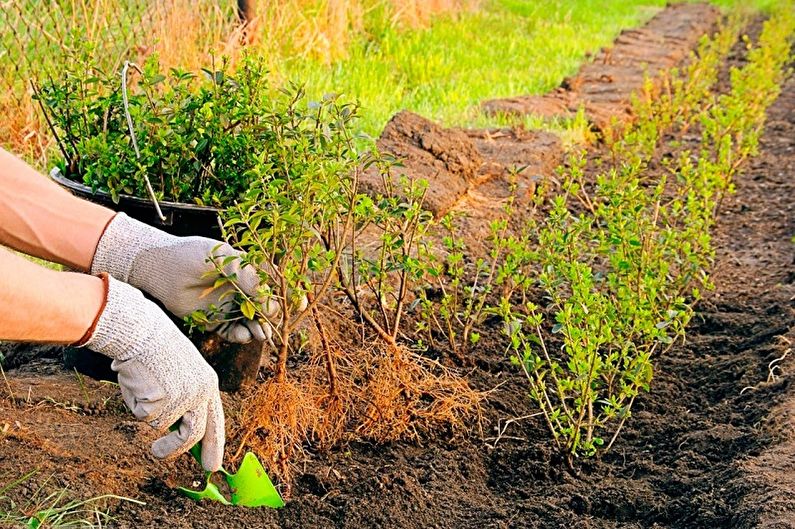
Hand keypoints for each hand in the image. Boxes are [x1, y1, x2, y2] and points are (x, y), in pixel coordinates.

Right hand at [80, 275, 224, 470]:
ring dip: (148, 415)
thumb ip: (183, 400)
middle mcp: (201, 393)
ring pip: (162, 426)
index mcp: (208, 383)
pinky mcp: (162, 401)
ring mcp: (183, 398)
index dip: (214, 444)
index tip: (213, 465)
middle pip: (194, 434)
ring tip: (141, 392)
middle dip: (176, 450)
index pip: (215, 421)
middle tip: (158, 453)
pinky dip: (136, 404)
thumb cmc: (155, 349)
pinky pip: (144, 416)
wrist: (141, 330)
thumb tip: (175, 431)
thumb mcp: (180, 373)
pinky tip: (137, 382)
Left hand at [91, 213, 275, 342]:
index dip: (287, 296)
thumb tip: (271, 302)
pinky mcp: (213, 321)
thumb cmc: (191, 256)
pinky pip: (232, 332)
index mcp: (246, 271)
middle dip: (274, 318)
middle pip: (265, 308)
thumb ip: (249, 279)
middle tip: (276, 325)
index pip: (273, 285)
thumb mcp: (225, 261)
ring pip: (251, 322)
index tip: (299, 305)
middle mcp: (239, 289)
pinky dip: (241, 336)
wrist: (157, 268)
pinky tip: (244, 335)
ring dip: (260, 329)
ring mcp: (227, 306)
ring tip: (261, 334)